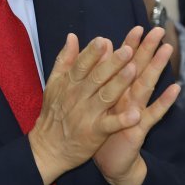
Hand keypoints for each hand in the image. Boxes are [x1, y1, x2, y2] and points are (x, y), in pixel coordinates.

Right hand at [28, 35, 145, 184]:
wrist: (48, 148)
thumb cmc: (54, 113)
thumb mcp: (54, 84)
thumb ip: (64, 60)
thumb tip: (72, 36)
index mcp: (70, 83)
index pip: (81, 64)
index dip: (92, 52)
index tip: (103, 40)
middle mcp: (78, 96)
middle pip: (97, 77)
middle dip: (112, 63)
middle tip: (128, 49)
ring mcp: (87, 114)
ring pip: (106, 96)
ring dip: (120, 83)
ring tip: (134, 70)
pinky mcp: (95, 132)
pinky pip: (110, 124)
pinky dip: (123, 120)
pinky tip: (136, 114)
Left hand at [93, 27, 179, 184]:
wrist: (110, 162)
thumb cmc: (103, 130)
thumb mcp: (98, 103)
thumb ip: (99, 78)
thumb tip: (100, 53)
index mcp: (117, 90)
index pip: (124, 63)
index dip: (130, 45)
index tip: (137, 27)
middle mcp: (129, 98)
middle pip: (139, 69)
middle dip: (148, 50)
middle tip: (158, 30)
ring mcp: (136, 111)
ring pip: (147, 86)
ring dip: (157, 68)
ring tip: (167, 50)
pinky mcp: (138, 128)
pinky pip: (153, 114)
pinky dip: (164, 102)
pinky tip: (176, 89)